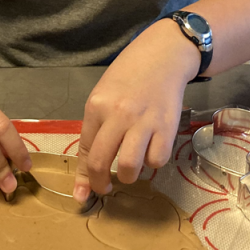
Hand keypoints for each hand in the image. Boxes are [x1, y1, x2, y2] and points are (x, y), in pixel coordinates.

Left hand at [73, 20, 198, 202]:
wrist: (162, 56)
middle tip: (104, 187)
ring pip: (130, 166)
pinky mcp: (168, 126)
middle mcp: (118, 115)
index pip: (86, 149)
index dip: (83, 177)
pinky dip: (153, 162)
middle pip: (102, 162)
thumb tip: (89, 164)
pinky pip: (157, 160)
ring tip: (129, 170)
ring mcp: (144, 121)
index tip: (82, 194)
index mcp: (97, 106)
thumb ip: (96, 127)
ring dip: (128, 176)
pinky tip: (150, 151)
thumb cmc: (129, 76)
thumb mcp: (104, 95)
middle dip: (100, 183)